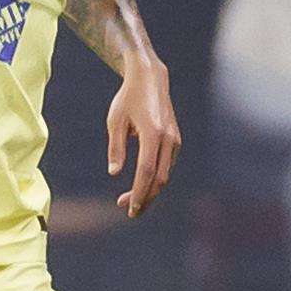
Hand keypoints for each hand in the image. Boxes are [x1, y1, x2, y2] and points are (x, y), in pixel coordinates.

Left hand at [106, 58, 180, 217]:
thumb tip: (114, 173)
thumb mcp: (115, 121)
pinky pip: (167, 165)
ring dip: (150, 190)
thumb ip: (116, 147)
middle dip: (145, 198)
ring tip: (129, 199)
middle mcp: (168, 138)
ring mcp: (175, 139)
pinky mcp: (175, 139)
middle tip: (129, 211)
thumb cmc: (128, 98)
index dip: (139, 192)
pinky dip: (156, 178)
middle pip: (160, 179)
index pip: (147, 171)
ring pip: (165, 174)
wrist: (150, 79)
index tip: (129, 208)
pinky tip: (142, 183)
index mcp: (152, 133)